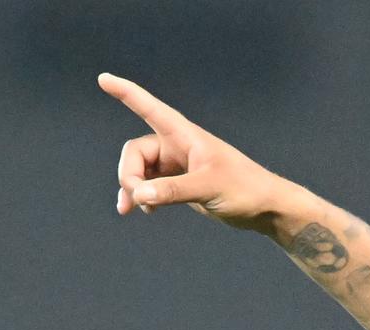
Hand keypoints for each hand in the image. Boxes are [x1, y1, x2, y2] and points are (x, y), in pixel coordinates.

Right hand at [97, 73, 288, 229]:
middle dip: (129, 175)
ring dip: (132, 188)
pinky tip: (141, 211)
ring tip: (131, 209)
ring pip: (139, 171)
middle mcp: (178, 146)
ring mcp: (178, 166)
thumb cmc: (245, 190)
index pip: (150, 109)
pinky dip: (142, 197)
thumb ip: (172, 191)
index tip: (103, 79)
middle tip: (138, 198)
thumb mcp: (208, 188)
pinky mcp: (181, 184)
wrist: (266, 209)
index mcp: (185, 136)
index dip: (126, 93)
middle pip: (135, 153)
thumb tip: (138, 195)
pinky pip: (150, 186)